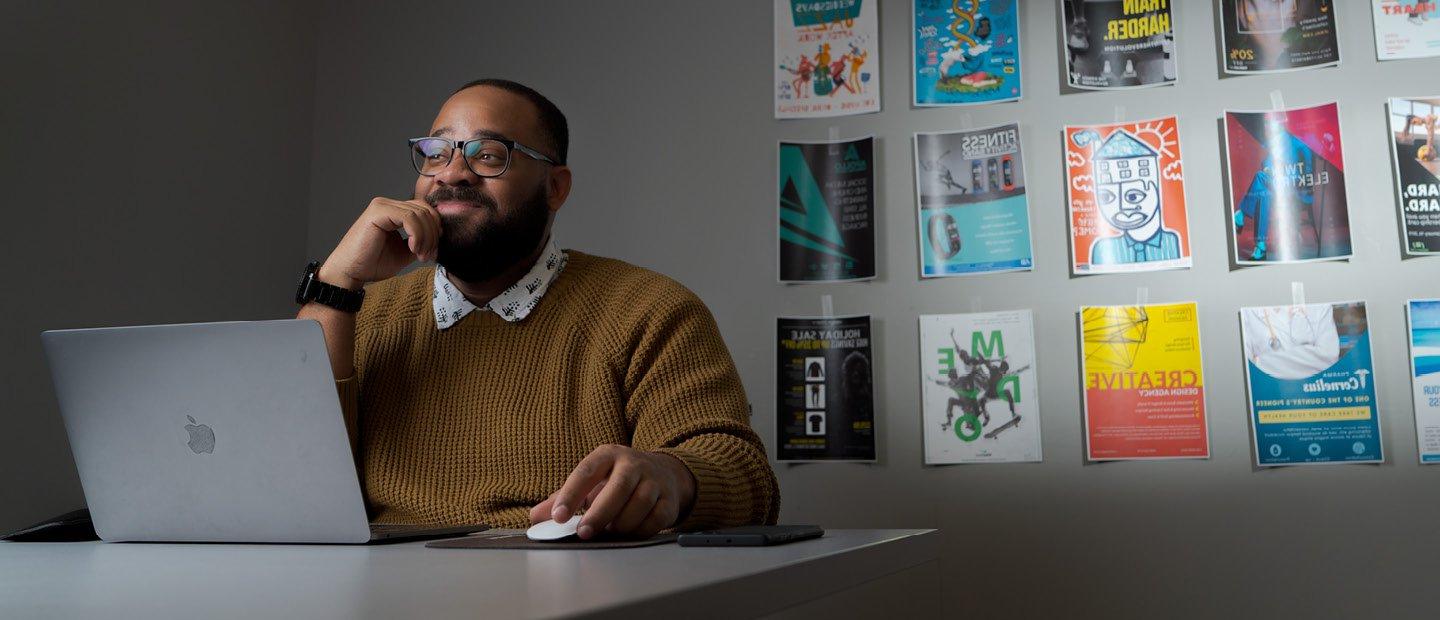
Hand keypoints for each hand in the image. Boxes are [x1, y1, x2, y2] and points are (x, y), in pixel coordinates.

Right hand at [318, 197, 441, 288]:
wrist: (350, 273)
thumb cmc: (372, 264)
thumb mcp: (405, 252)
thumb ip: (420, 241)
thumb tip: (438, 237)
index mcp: (394, 211)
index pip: (424, 210)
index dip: (435, 229)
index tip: (433, 250)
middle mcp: (388, 204)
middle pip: (425, 210)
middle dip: (433, 235)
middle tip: (428, 255)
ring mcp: (382, 206)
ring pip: (420, 214)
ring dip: (426, 237)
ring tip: (421, 255)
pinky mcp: (378, 212)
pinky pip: (409, 217)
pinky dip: (417, 234)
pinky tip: (413, 248)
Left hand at [529, 445, 696, 539]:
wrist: (662, 473)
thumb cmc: (615, 480)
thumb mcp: (589, 482)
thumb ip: (561, 498)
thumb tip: (535, 517)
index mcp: (608, 455)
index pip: (586, 471)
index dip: (571, 495)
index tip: (557, 517)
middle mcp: (633, 463)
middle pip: (618, 488)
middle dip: (599, 514)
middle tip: (583, 533)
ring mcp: (655, 480)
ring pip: (640, 504)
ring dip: (621, 523)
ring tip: (609, 531)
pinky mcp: (670, 499)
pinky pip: (656, 519)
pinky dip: (640, 530)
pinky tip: (629, 532)